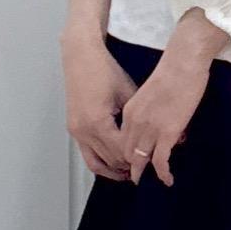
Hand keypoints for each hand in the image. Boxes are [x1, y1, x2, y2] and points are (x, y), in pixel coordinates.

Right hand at [61, 32, 136, 181]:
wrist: (81, 57)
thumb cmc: (103, 70)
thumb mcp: (128, 93)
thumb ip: (138, 117)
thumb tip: (156, 130)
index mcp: (98, 122)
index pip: (121, 151)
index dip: (137, 157)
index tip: (151, 160)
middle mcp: (84, 130)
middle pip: (109, 159)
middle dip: (127, 164)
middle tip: (144, 168)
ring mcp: (76, 130)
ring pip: (96, 161)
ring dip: (112, 169)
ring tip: (129, 172)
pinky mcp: (74, 128)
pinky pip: (86, 153)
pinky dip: (99, 161)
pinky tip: (112, 163)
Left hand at [120, 6, 229, 185]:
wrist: (183, 63)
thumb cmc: (173, 72)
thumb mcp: (152, 93)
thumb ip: (150, 109)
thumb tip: (159, 122)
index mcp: (130, 111)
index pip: (123, 139)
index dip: (127, 153)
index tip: (134, 160)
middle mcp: (135, 122)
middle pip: (127, 153)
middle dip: (131, 166)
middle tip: (139, 176)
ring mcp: (150, 129)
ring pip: (140, 160)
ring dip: (144, 173)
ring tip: (149, 182)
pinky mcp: (167, 133)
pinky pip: (160, 161)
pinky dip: (163, 173)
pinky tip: (168, 179)